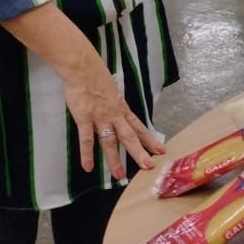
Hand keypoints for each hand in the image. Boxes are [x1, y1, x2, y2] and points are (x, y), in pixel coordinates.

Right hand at [62, 59, 166, 179]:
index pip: (139, 127)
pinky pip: (86, 139)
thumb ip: (115, 105)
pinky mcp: (85, 117)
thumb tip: (118, 114)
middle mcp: (115, 115)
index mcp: (122, 109)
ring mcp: (100, 117)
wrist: (82, 67)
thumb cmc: (96, 78)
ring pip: (110, 141)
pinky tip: (88, 167)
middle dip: (140, 152)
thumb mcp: (112, 92)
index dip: (150, 139)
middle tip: (149, 166)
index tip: (161, 150)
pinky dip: (87, 154)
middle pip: (130, 136)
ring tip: (119, 175)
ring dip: (115, 159)